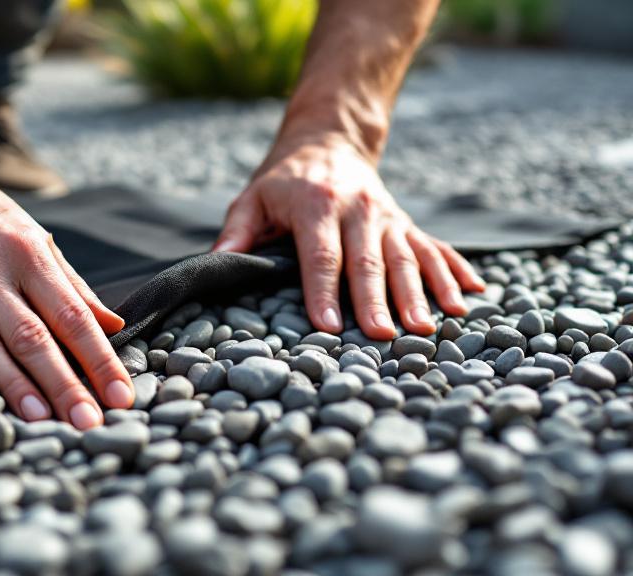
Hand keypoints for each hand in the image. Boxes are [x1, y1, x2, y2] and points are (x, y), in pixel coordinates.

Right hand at [0, 157, 132, 429]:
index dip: (99, 358)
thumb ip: (72, 284)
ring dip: (13, 384)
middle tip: (88, 423)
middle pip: (33, 336)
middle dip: (64, 383)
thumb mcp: (33, 236)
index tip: (120, 396)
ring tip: (39, 418)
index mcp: (28, 253)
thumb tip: (114, 326)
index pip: (72, 315)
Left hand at [213, 134, 484, 339]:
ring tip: (428, 326)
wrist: (328, 142)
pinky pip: (434, 247)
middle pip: (368, 259)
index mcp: (316, 203)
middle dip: (377, 299)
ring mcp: (387, 215)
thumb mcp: (252, 198)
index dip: (323, 289)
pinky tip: (474, 294)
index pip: (320, 253)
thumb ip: (236, 232)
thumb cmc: (283, 181)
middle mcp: (358, 208)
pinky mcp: (406, 222)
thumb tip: (217, 265)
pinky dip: (455, 270)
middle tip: (383, 335)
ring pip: (406, 256)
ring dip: (421, 292)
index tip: (329, 324)